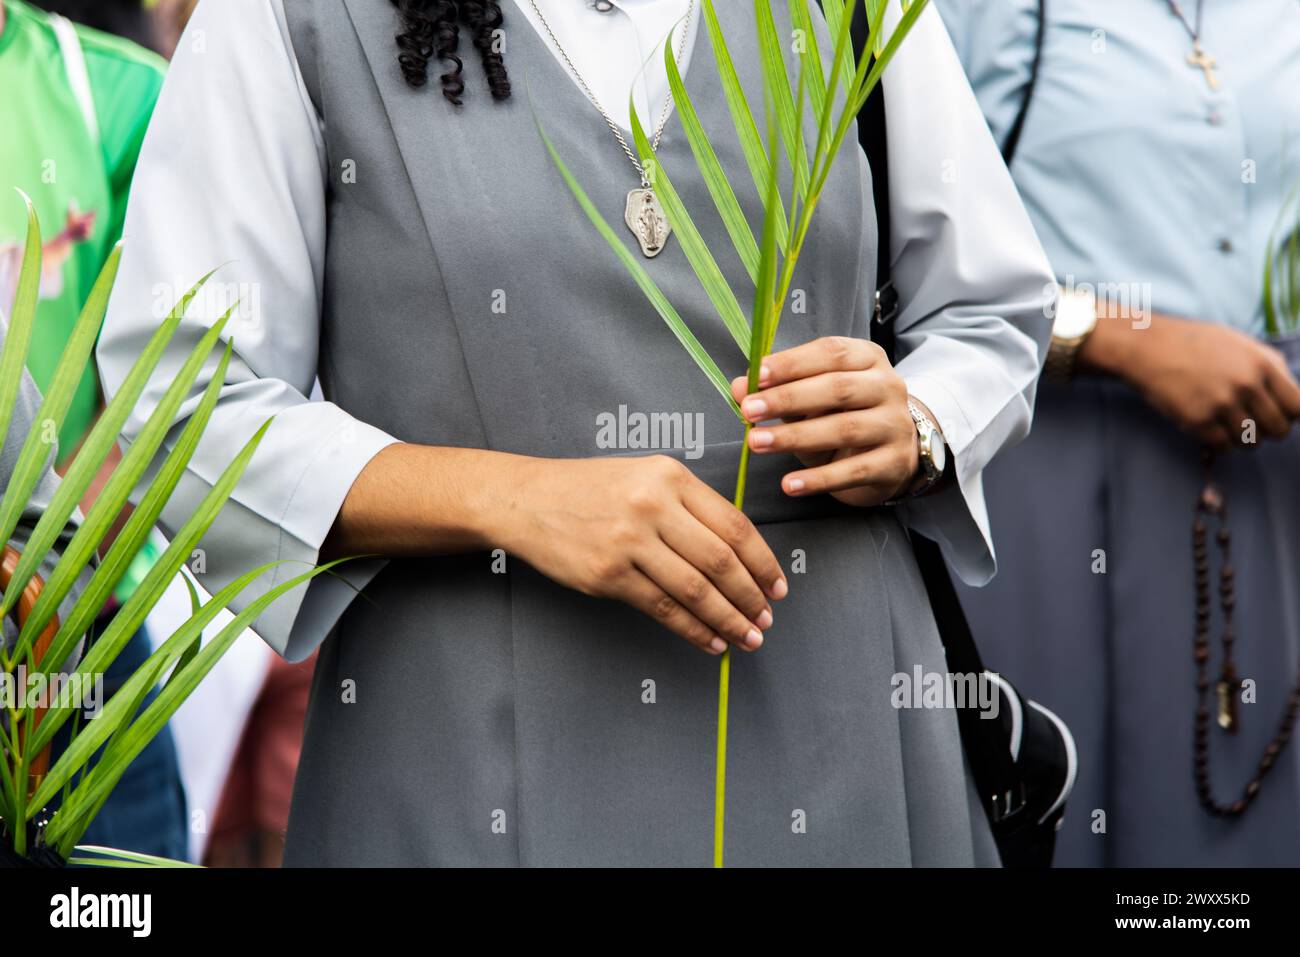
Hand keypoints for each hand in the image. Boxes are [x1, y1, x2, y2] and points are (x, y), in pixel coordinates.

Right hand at [494, 455, 787, 654]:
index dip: (763, 562)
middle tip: (767, 619)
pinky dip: (692, 629)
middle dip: (751, 596)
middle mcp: (652, 506)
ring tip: (747, 637)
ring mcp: (629, 541)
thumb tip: (738, 554)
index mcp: (670, 476)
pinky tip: (709, 640)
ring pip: (695, 590)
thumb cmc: (590, 489)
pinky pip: (662, 608)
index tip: (777, 586)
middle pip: (721, 561)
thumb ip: (689, 506)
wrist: (526, 499)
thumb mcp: (645, 476)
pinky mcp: (607, 574)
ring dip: (728, 620)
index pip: (734, 525)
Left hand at [729, 336, 920, 507]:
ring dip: (795, 437)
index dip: (792, 363)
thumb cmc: (844, 416)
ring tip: (757, 443)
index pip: (831, 353)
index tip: (756, 376)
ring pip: (844, 429)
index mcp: (867, 359)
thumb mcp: (812, 398)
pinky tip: (789, 485)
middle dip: (788, 398)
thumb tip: (739, 388)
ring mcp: (895, 426)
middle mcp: (888, 387)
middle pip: (837, 388)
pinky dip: (819, 479)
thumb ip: (779, 390)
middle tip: (749, 410)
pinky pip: (854, 471)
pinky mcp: (894, 463)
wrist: (893, 454)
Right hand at [1079, 313, 1299, 448]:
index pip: (1298, 407)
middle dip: (1267, 430)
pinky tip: (1210, 428)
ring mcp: (1220, 405)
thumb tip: (1291, 393)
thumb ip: (1269, 366)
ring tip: (1227, 424)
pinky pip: (1223, 447)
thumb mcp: (1240, 343)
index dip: (1290, 415)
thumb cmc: (1194, 343)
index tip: (1277, 413)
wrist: (1148, 347)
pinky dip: (1219, 442)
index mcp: (1261, 365)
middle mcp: (1245, 386)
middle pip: (1278, 430)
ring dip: (1242, 438)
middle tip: (1251, 422)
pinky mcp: (1196, 421)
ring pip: (1251, 443)